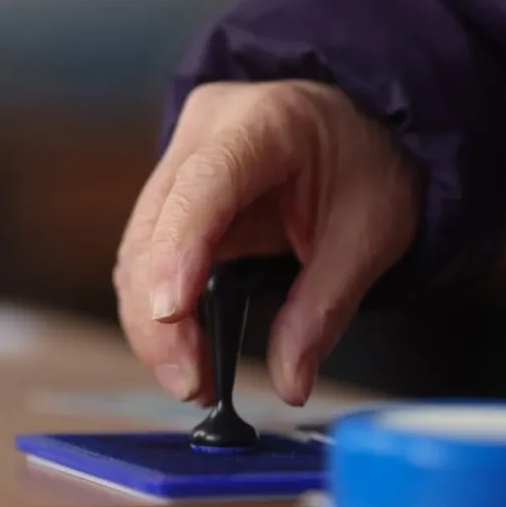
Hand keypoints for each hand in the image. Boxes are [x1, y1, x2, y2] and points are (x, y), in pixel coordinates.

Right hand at [114, 81, 419, 405]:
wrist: (353, 131)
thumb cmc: (363, 167)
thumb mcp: (369, 233)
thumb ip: (324, 307)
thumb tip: (290, 383)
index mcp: (264, 123)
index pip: (202, 186)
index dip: (178, 251)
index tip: (171, 315)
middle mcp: (203, 134)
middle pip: (153, 229)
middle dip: (160, 316)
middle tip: (191, 383)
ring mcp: (177, 162)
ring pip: (136, 250)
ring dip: (151, 323)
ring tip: (191, 379)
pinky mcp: (167, 197)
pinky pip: (144, 258)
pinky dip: (156, 311)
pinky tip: (183, 350)